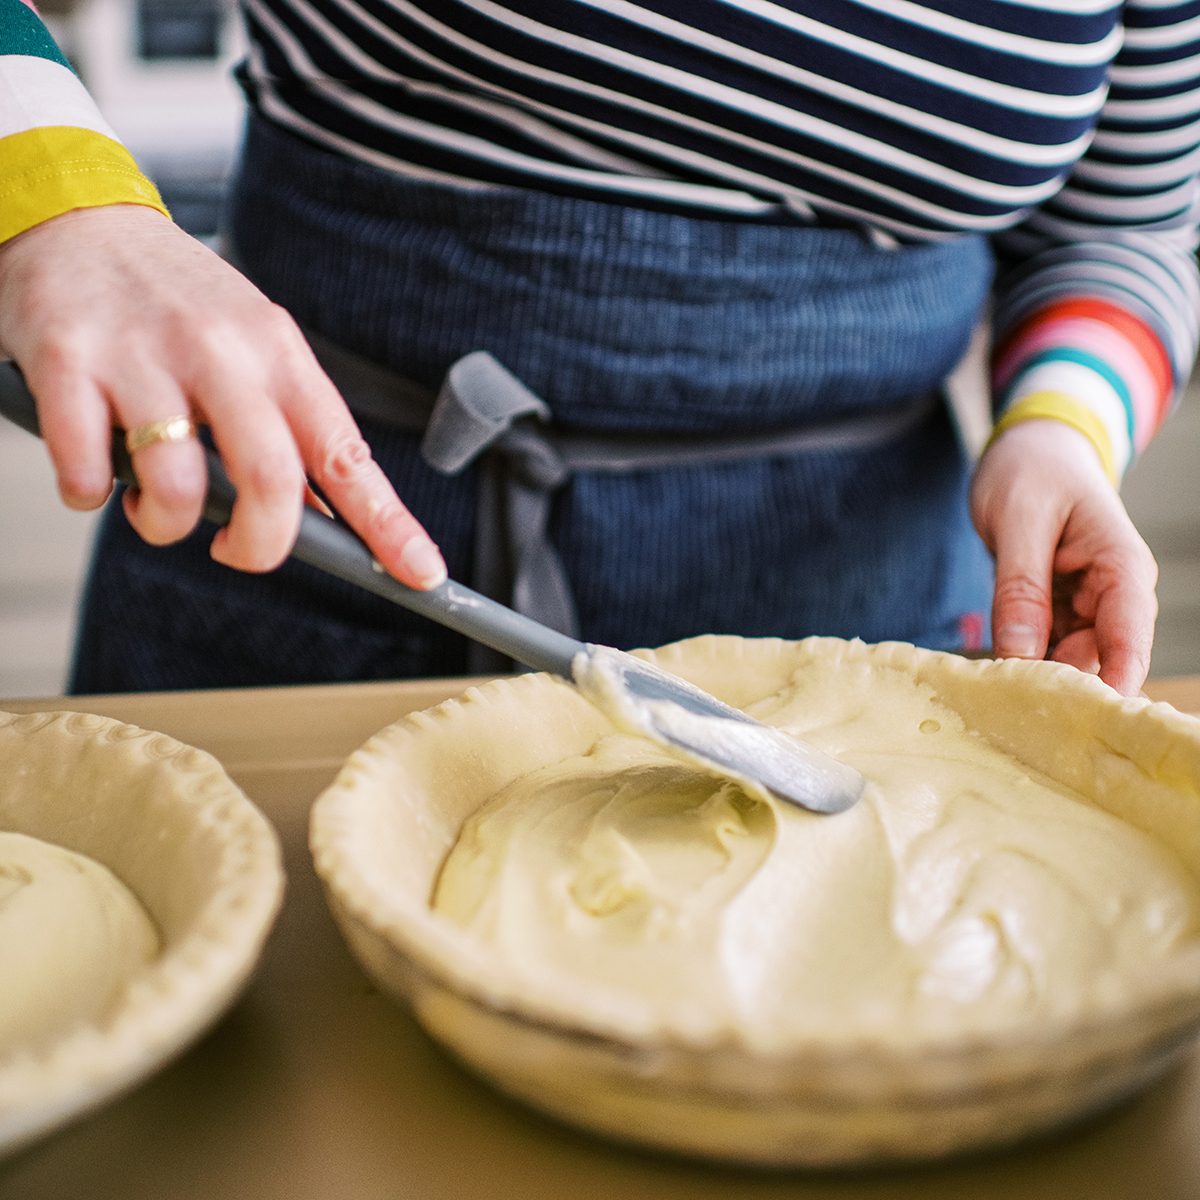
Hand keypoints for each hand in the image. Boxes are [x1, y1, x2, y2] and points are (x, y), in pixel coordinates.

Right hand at [0, 205, 446, 586]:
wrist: (78, 218)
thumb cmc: (177, 302)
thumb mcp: (253, 347)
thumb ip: (287, 427)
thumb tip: (323, 518)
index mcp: (279, 354)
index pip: (347, 455)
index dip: (389, 524)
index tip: (423, 574)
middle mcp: (222, 352)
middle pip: (271, 482)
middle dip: (259, 545)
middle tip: (236, 549)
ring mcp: (144, 356)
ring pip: (176, 489)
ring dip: (164, 525)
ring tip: (154, 508)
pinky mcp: (69, 362)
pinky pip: (87, 470)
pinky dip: (91, 494)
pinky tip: (95, 474)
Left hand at [969, 419, 1157, 695]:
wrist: (1029, 449)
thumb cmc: (1031, 470)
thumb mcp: (1019, 520)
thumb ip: (1020, 586)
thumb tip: (1020, 654)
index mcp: (1121, 567)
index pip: (1128, 638)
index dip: (1110, 685)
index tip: (1084, 726)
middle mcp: (1112, 595)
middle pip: (1098, 662)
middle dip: (1060, 692)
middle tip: (1010, 718)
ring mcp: (1084, 608)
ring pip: (1067, 663)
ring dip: (1034, 683)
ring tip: (994, 705)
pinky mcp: (1055, 613)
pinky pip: (1041, 650)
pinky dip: (1019, 664)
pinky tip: (991, 682)